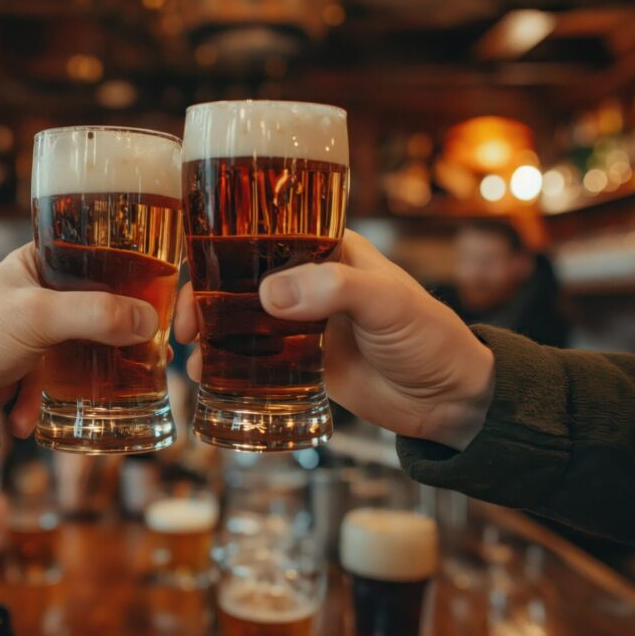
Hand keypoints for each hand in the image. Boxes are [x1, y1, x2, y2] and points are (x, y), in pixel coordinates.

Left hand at [0, 243, 158, 436]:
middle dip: (120, 335)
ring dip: (90, 376)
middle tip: (147, 351)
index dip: (135, 274)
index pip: (102, 256)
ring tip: (105, 393)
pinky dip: (45, 401)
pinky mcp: (30, 362)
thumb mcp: (38, 316)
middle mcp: (44, 288)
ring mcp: (38, 327)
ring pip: (86, 346)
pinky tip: (26, 420)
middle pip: (102, 306)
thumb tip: (149, 321)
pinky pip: (57, 379)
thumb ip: (95, 314)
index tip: (162, 299)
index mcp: (44, 259)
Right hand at [174, 231, 495, 448]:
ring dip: (212, 334)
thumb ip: (333, 291)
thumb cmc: (431, 338)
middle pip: (241, 279)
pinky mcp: (302, 362)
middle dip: (204, 297)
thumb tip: (267, 295)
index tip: (192, 270)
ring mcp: (302, 322)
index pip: (265, 234)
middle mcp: (309, 279)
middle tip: (184, 325)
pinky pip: (256, 358)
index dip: (222, 247)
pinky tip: (208, 378)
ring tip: (190, 357)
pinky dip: (229, 366)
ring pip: (242, 320)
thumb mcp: (388, 303)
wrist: (450, 401)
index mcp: (328, 248)